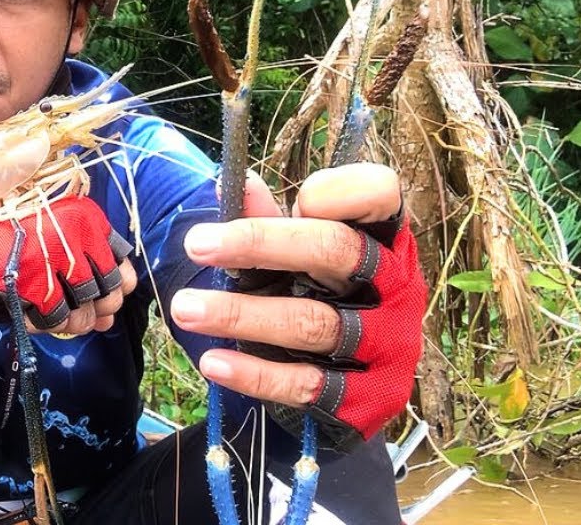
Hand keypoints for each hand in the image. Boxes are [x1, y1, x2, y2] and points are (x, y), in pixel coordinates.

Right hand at [0, 196, 136, 333]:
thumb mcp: (42, 237)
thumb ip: (83, 264)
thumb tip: (114, 307)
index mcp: (77, 215)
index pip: (119, 257)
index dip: (114, 283)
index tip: (100, 291)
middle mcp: (69, 234)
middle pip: (107, 287)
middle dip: (96, 306)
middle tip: (77, 308)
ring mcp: (50, 261)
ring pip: (85, 310)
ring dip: (72, 320)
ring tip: (52, 310)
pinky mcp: (31, 288)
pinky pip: (57, 320)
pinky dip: (48, 324)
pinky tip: (33, 311)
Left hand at [170, 163, 426, 449]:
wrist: (359, 385)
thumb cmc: (321, 295)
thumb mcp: (298, 255)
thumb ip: (269, 220)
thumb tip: (230, 183)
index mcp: (384, 238)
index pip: (379, 193)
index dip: (337, 189)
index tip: (284, 195)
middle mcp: (396, 286)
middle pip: (336, 251)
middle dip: (260, 243)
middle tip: (195, 244)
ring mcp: (388, 344)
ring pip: (314, 322)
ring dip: (240, 314)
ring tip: (184, 308)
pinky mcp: (370, 398)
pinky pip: (308, 384)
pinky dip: (256, 374)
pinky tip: (213, 362)